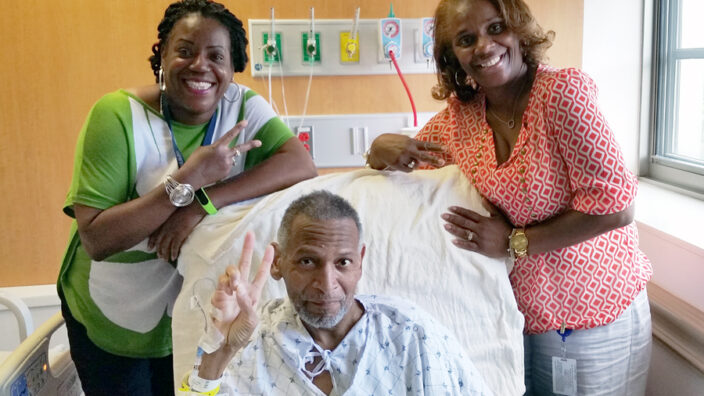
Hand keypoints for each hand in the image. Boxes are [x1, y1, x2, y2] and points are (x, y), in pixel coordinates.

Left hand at [148, 203, 204, 260]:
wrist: (194, 205)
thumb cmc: (188, 207)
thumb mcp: (176, 213)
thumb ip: (172, 219)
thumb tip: (173, 224)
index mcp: (165, 221)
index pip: (155, 233)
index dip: (152, 242)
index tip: (149, 248)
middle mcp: (166, 227)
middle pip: (160, 241)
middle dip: (159, 250)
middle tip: (159, 256)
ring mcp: (173, 231)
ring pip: (166, 245)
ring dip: (165, 254)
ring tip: (166, 259)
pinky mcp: (180, 234)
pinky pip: (175, 246)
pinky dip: (173, 253)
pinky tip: (174, 257)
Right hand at [176, 120, 261, 187]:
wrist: (192, 177)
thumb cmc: (195, 161)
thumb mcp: (203, 149)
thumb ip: (215, 148)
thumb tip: (222, 150)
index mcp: (218, 147)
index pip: (230, 134)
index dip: (238, 127)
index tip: (245, 122)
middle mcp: (225, 155)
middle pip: (241, 148)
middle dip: (251, 145)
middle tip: (260, 142)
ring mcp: (227, 164)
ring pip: (231, 159)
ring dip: (225, 159)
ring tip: (212, 164)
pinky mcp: (227, 172)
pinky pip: (227, 167)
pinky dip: (222, 166)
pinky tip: (213, 170)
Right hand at [210, 232, 273, 348]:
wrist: (225, 343)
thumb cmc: (241, 332)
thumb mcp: (251, 319)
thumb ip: (246, 303)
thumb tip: (239, 288)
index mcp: (254, 293)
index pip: (261, 273)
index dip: (266, 260)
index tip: (270, 246)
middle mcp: (241, 289)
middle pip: (243, 264)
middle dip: (246, 249)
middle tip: (249, 235)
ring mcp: (229, 292)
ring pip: (230, 273)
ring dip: (233, 275)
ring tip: (234, 284)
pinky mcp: (218, 297)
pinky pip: (220, 287)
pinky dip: (224, 290)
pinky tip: (227, 297)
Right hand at [368, 133, 444, 171]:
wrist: (378, 146)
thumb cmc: (392, 143)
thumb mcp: (404, 141)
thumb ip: (414, 147)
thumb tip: (421, 160)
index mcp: (411, 142)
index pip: (426, 145)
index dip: (437, 147)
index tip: (445, 149)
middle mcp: (408, 149)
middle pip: (424, 156)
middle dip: (434, 159)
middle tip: (441, 162)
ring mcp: (403, 157)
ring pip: (416, 165)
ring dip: (413, 163)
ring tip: (404, 158)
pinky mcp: (398, 164)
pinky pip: (409, 170)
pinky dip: (407, 168)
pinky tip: (401, 163)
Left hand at [441, 198, 512, 257]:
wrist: (514, 242)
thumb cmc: (506, 228)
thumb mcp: (499, 215)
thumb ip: (490, 207)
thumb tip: (482, 198)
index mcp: (484, 220)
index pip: (468, 214)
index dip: (459, 211)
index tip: (450, 208)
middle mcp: (480, 229)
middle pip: (464, 222)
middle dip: (452, 218)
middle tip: (443, 216)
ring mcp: (480, 239)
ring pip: (464, 233)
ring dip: (454, 229)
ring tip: (445, 226)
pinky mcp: (481, 248)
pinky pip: (469, 246)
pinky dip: (461, 244)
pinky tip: (453, 241)